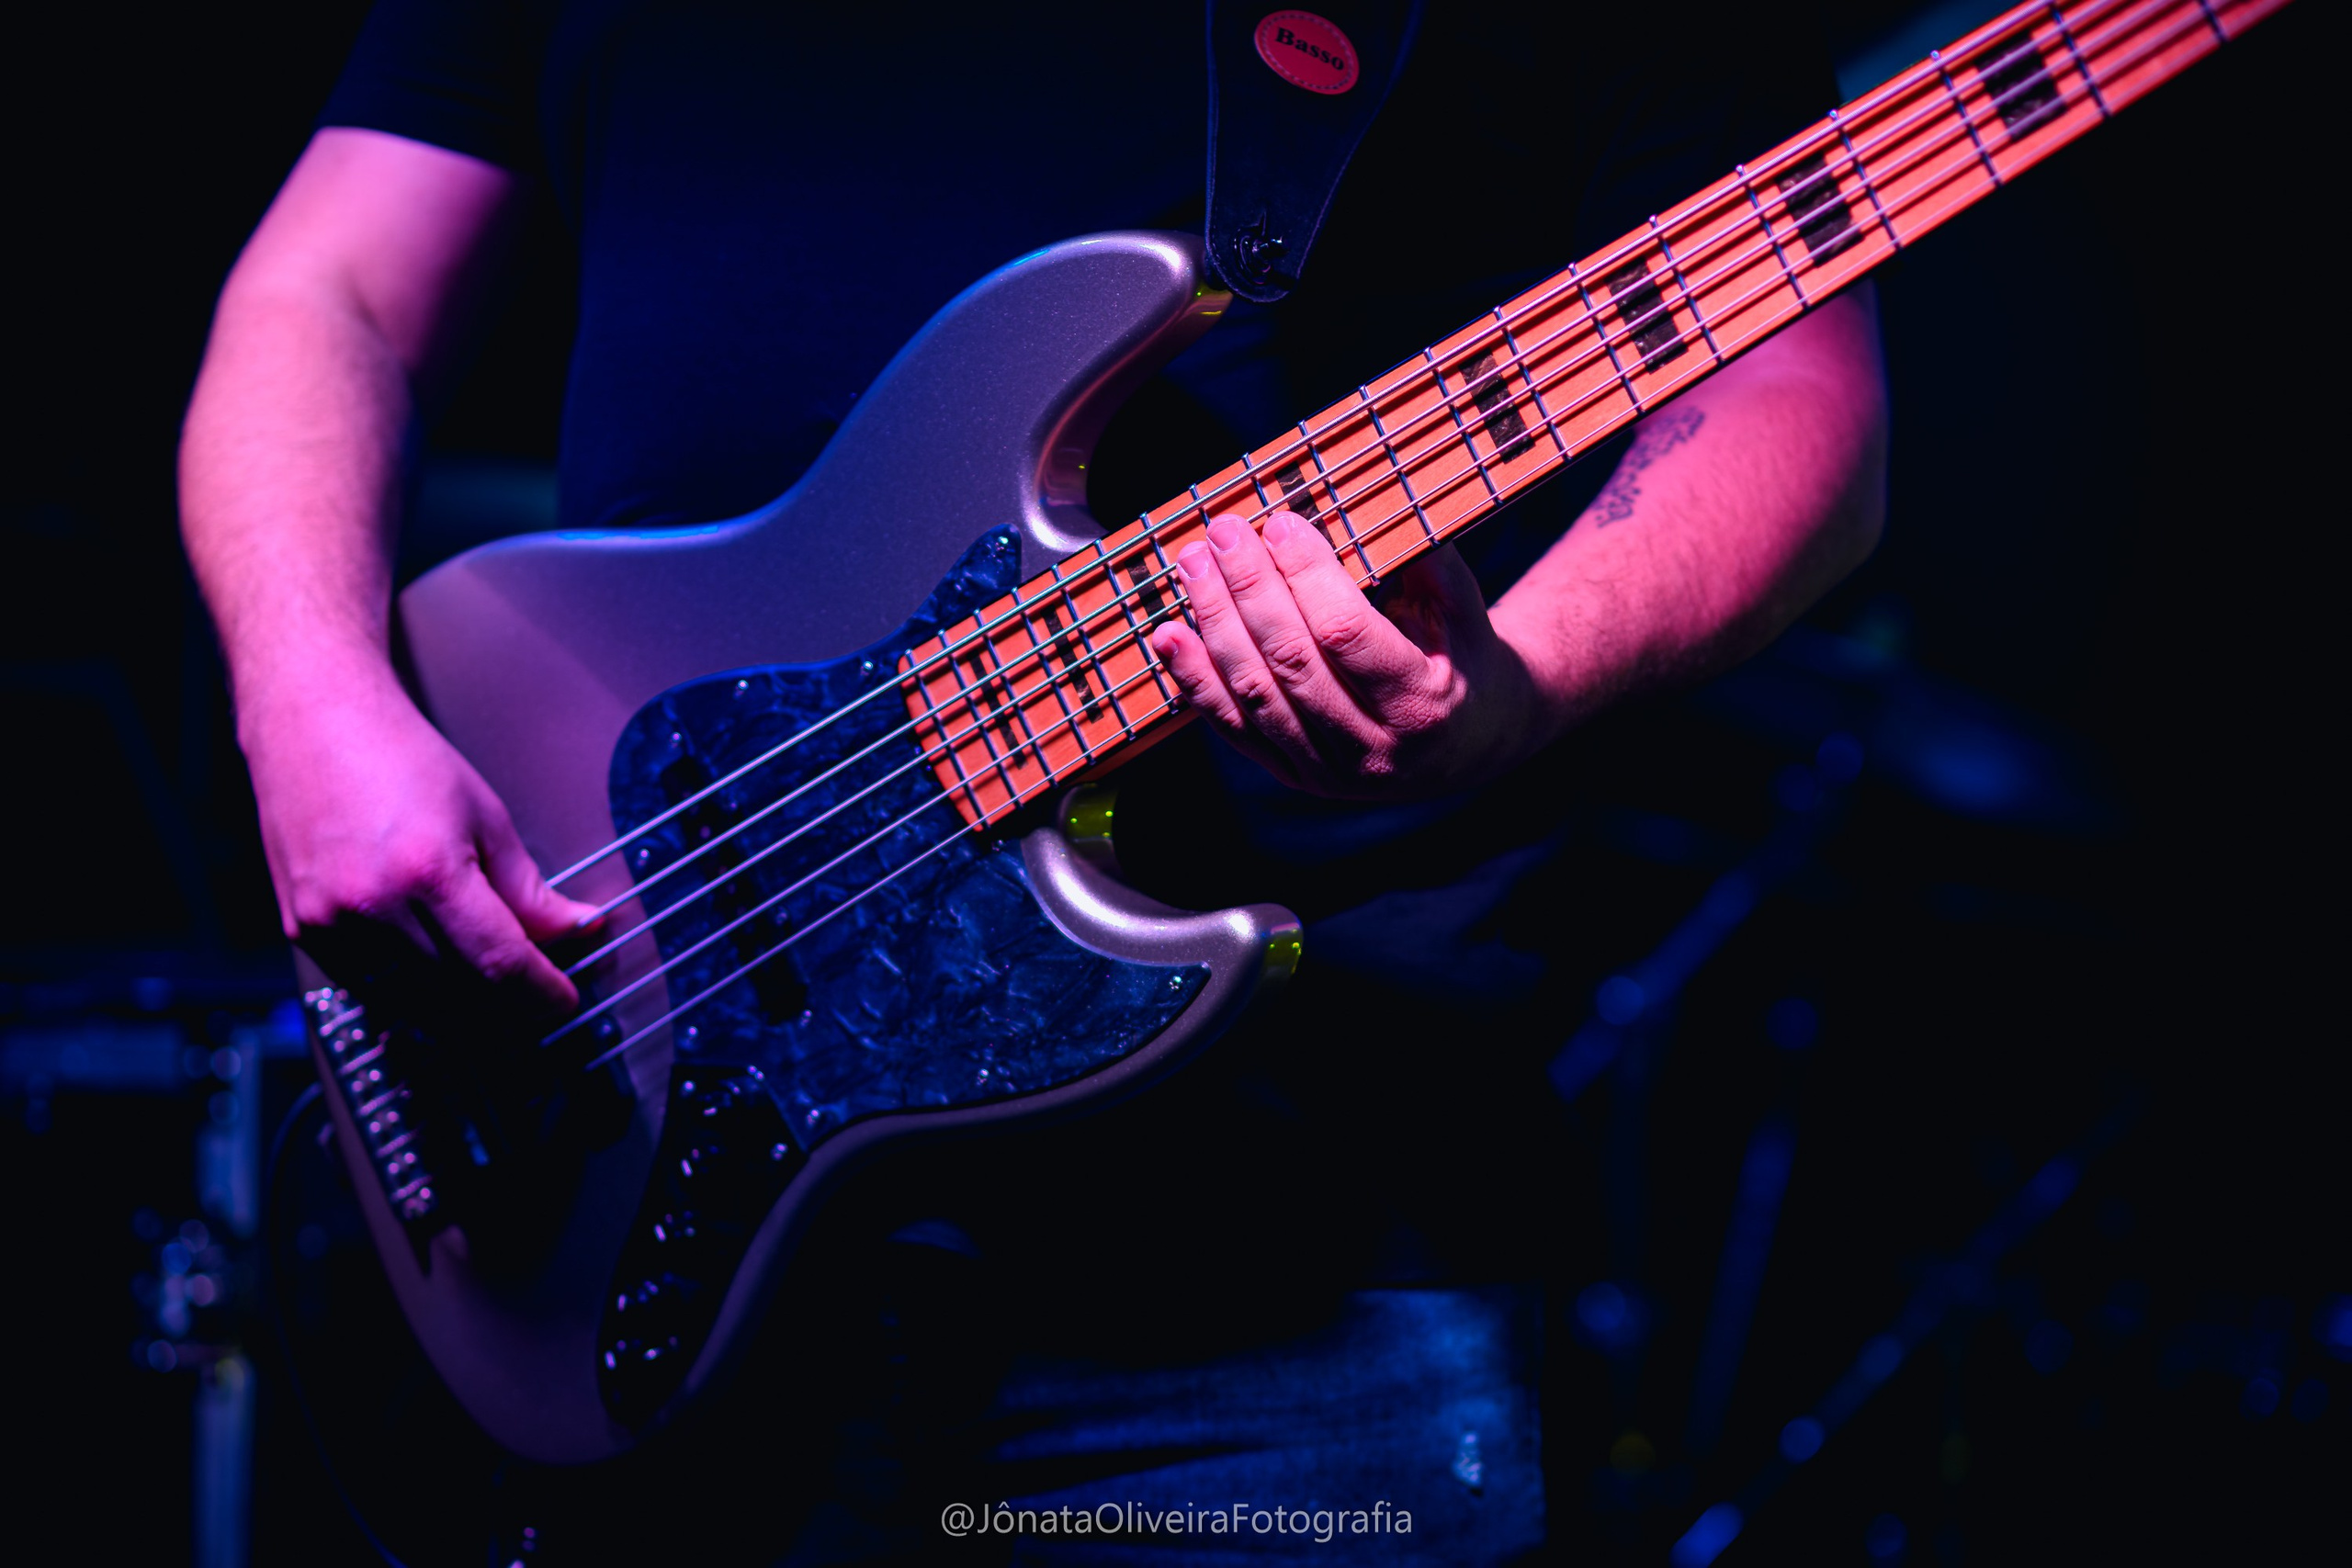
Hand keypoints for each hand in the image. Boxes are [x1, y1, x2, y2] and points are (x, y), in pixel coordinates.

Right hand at [240, 663, 598, 1020]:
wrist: (312, 723)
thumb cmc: (399, 757)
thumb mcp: (486, 816)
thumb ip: (529, 889)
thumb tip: (575, 930)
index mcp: (427, 872)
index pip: (499, 963)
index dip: (540, 992)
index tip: (565, 1000)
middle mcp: (371, 906)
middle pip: (458, 994)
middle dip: (509, 1006)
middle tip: (537, 995)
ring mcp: (329, 923)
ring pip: (411, 1004)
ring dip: (461, 1011)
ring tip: (494, 993)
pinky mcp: (302, 930)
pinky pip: (367, 989)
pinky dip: (410, 996)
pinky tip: (437, 981)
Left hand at [1148, 511, 1550, 797]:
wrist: (1469, 748)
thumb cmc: (1463, 658)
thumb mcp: (1465, 610)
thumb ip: (1427, 562)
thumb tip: (1374, 498)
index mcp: (1420, 702)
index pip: (1346, 633)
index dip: (1307, 575)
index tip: (1281, 523)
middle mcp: (1372, 749)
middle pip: (1290, 661)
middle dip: (1248, 588)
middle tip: (1223, 531)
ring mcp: (1328, 772)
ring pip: (1253, 694)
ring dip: (1214, 624)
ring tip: (1192, 564)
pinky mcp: (1294, 777)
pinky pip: (1233, 729)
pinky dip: (1194, 680)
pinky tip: (1168, 633)